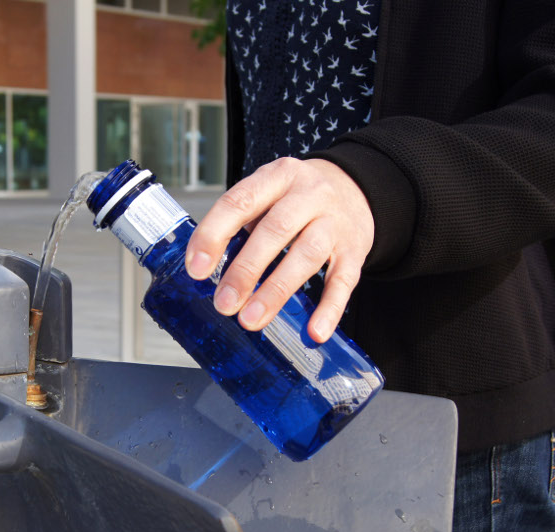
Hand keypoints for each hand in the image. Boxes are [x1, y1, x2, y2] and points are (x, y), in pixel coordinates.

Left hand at [185, 157, 373, 342]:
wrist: (357, 188)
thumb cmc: (299, 197)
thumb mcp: (269, 192)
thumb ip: (242, 222)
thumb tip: (207, 268)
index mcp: (277, 177)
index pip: (240, 202)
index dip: (214, 235)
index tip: (197, 268)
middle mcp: (309, 195)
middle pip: (276, 230)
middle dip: (245, 270)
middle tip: (224, 303)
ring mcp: (335, 222)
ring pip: (307, 255)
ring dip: (276, 291)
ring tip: (251, 319)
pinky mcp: (355, 250)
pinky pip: (344, 281)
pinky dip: (329, 308)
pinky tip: (314, 331)